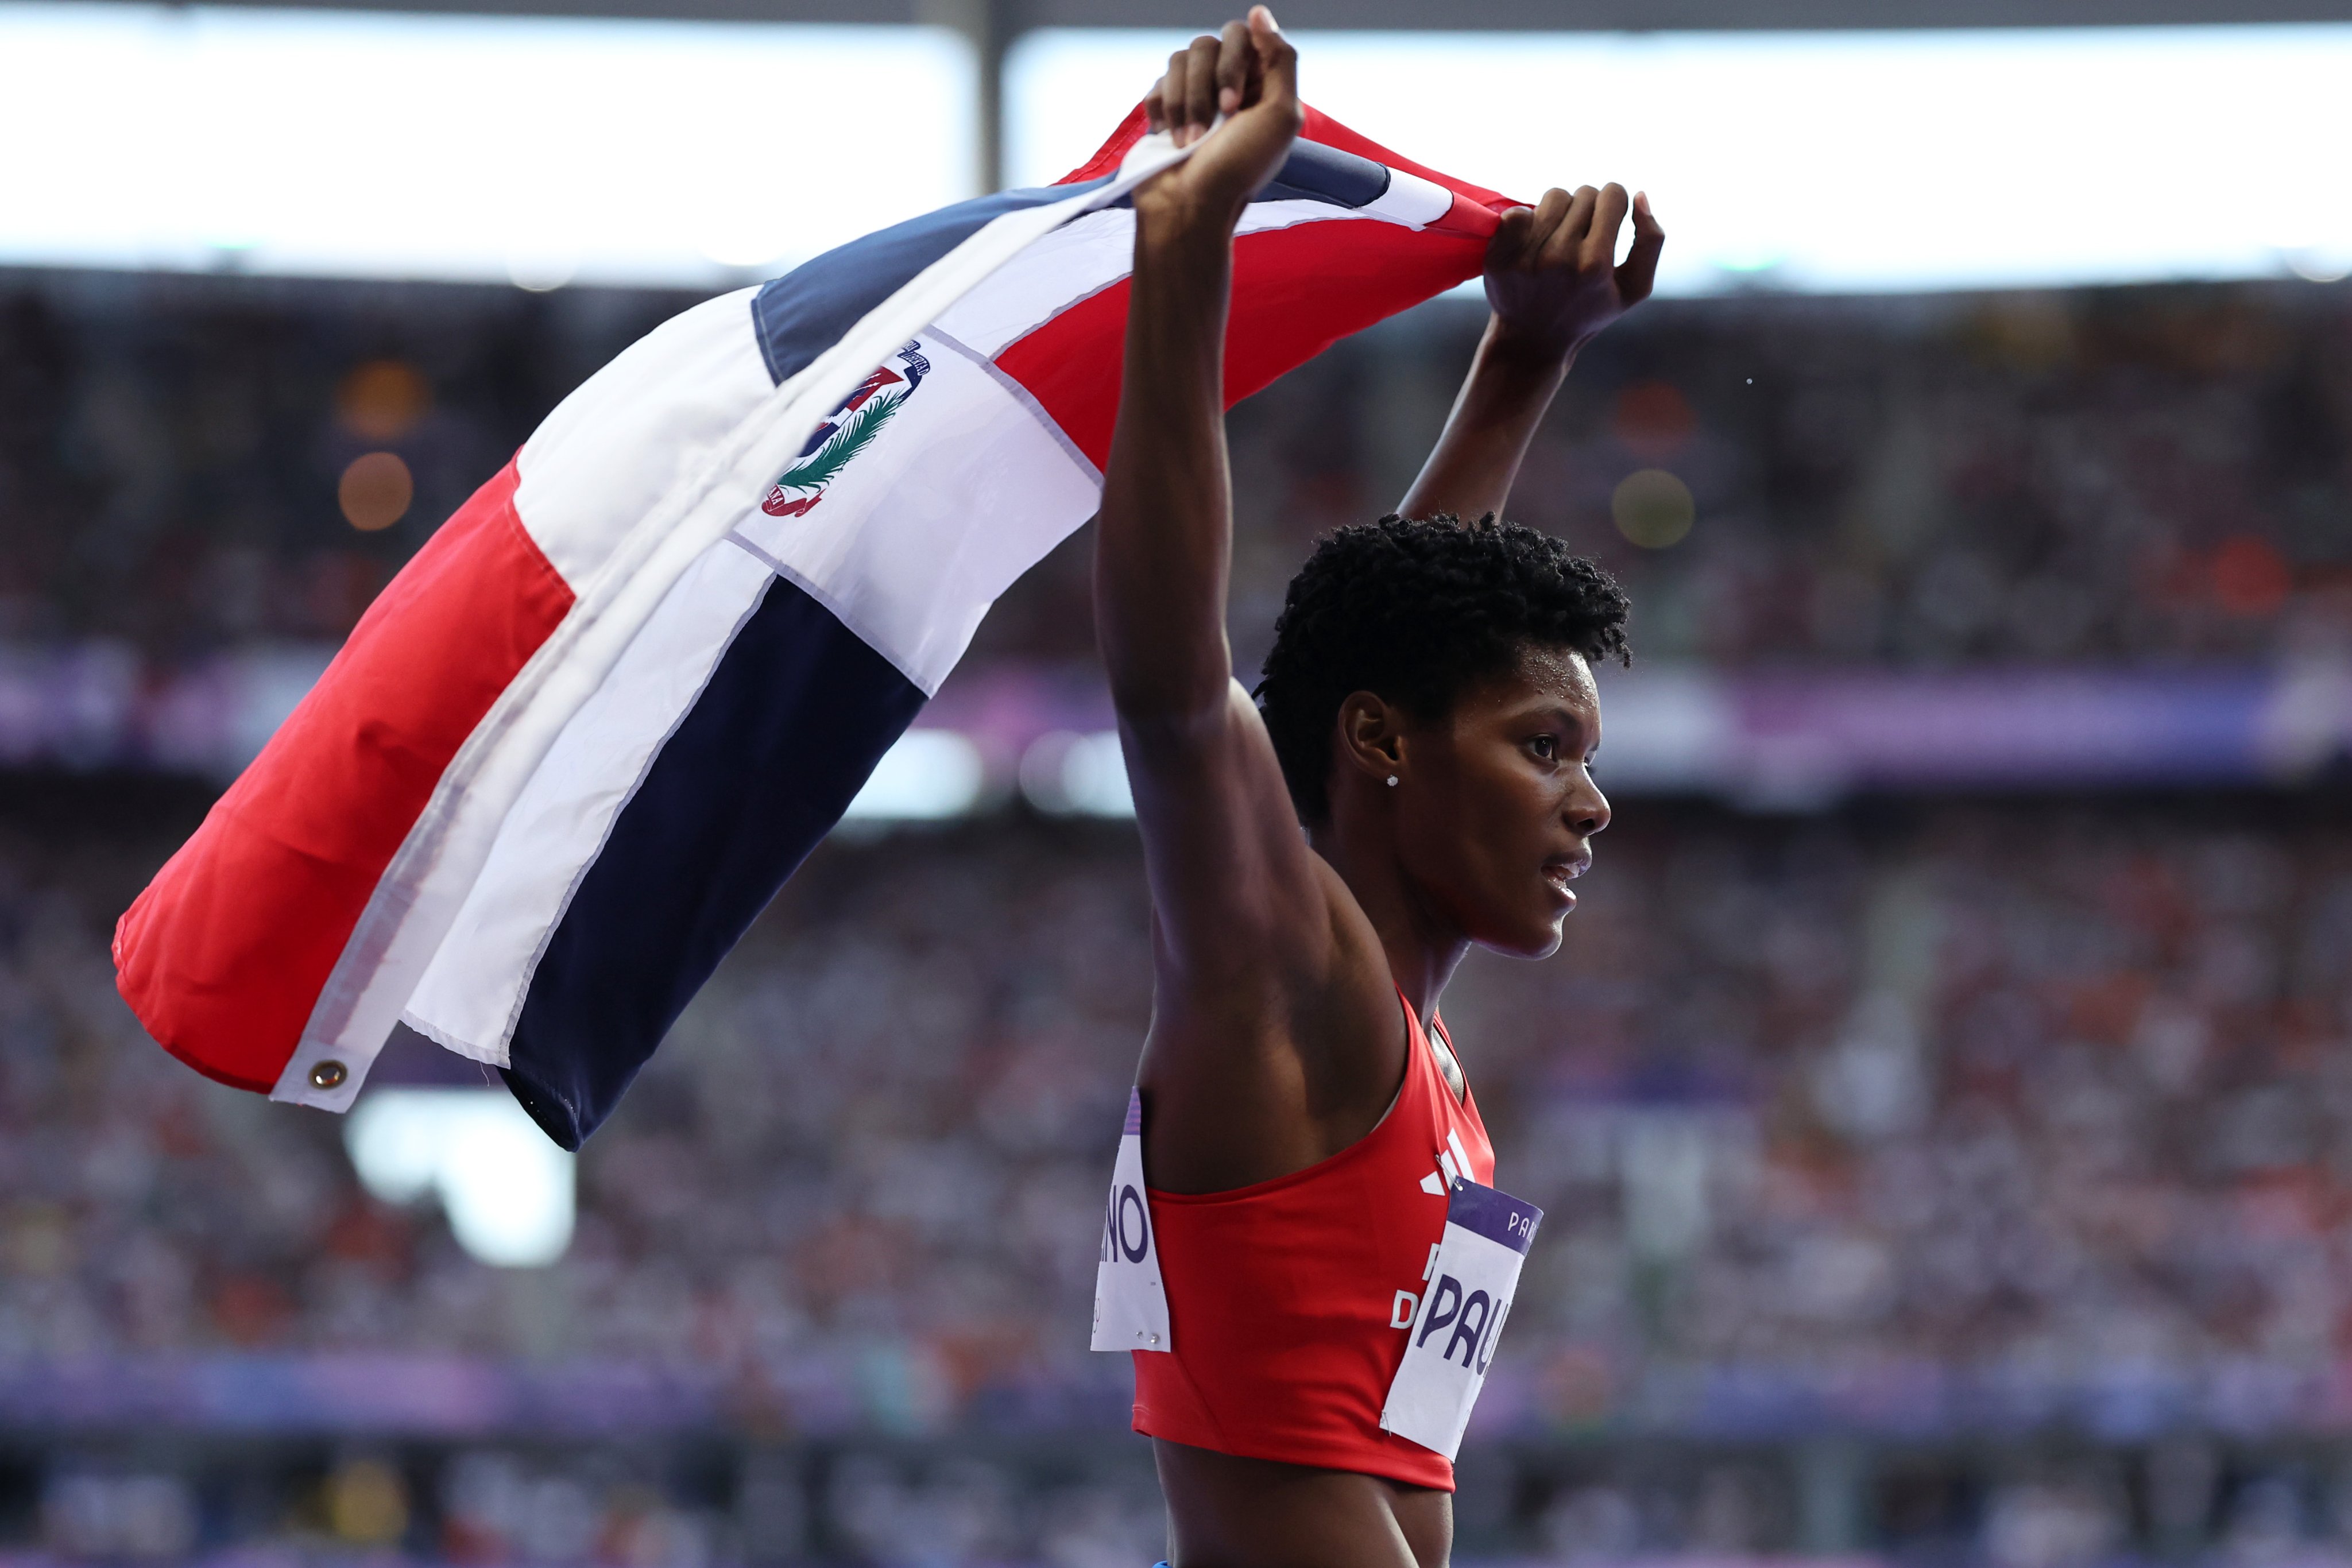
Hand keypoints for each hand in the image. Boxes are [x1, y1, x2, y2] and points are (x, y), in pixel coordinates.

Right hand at [1138, 7, 1302, 229]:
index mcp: (1261, 85)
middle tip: (1213, 123)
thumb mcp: (1281, 116)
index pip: (1244, 37)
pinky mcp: (1165, 106)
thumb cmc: (1237, 170)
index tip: (1232, 106)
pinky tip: (1169, 138)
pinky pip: (1158, 82)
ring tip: (1188, 141)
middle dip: (1205, 86)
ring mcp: (1194, 94)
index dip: (1234, 64)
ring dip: (1184, 104)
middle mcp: (1228, 84)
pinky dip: (1163, 111)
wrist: (1187, 206)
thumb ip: (1281, 59)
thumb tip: (1259, 12)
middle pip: (1208, 43)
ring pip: (1179, 59)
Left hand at [1483, 184, 1664, 360]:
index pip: (1612, 195)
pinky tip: (1532, 237)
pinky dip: (1526, 218)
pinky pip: (1516, 212)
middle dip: (1589, 208)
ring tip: (1559, 235)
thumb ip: (1650, 240)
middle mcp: (1559, 258)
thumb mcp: (1634, 288)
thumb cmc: (1589, 310)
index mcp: (1595, 264)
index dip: (1615, 203)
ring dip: (1561, 210)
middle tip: (1584, 234)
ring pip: (1554, 197)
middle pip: (1584, 194)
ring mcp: (1526, 257)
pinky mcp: (1500, 257)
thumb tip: (1640, 195)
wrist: (1533, 342)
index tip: (1609, 220)